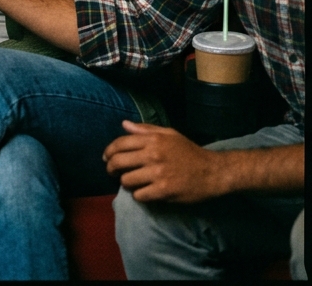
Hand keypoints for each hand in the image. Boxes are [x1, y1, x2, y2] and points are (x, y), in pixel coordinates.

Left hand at [103, 121, 227, 202]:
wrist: (212, 172)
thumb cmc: (189, 151)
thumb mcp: (169, 134)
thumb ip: (145, 129)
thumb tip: (124, 124)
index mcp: (152, 140)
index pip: (119, 144)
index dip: (109, 151)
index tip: (106, 157)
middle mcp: (152, 155)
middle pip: (118, 162)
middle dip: (111, 168)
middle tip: (112, 172)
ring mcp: (158, 174)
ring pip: (127, 180)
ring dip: (126, 183)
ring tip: (130, 182)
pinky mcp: (164, 191)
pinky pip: (140, 195)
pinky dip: (139, 195)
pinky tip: (143, 192)